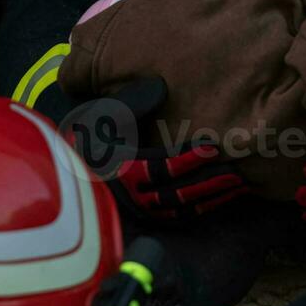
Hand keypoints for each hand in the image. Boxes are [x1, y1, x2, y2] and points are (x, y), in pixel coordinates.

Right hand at [62, 77, 247, 222]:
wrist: (70, 177)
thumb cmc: (88, 142)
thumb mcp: (103, 117)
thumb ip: (132, 103)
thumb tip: (160, 86)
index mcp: (122, 167)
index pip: (162, 166)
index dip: (189, 158)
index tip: (213, 147)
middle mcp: (131, 193)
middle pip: (177, 191)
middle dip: (208, 181)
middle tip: (236, 170)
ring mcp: (139, 210)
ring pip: (180, 207)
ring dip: (209, 197)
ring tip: (235, 184)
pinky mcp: (146, 219)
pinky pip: (177, 218)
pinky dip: (200, 209)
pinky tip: (219, 198)